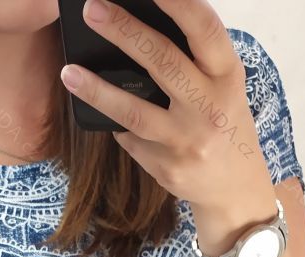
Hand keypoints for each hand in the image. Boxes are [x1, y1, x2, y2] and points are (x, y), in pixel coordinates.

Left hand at [60, 0, 274, 215]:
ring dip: (96, 90)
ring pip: (134, 111)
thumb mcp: (222, 88)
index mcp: (227, 75)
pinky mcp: (168, 168)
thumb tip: (141, 27)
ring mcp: (188, 141)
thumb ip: (193, 61)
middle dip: (124, 31)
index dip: (176, 1)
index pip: (203, 28)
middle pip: (162, 61)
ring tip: (69, 72)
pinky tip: (103, 112)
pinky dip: (115, 124)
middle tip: (93, 9)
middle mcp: (210, 107)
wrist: (236, 190)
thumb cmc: (225, 125)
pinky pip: (131, 138)